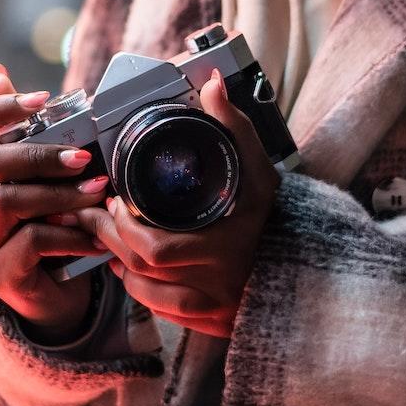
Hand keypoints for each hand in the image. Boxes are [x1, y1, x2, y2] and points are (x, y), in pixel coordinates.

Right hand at [0, 63, 112, 337]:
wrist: (49, 294)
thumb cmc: (40, 224)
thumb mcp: (30, 178)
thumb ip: (16, 133)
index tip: (42, 99)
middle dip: (35, 154)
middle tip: (82, 156)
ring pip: (7, 202)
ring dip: (59, 194)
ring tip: (99, 193)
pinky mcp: (0, 274)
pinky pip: (32, 243)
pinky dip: (71, 235)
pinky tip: (97, 234)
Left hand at [70, 68, 278, 337]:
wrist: (309, 265)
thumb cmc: (277, 214)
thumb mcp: (258, 168)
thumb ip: (233, 126)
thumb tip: (212, 84)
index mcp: (228, 243)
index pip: (156, 248)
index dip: (126, 227)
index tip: (116, 202)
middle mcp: (220, 281)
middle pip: (143, 268)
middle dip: (111, 240)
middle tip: (96, 216)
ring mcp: (215, 306)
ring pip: (147, 294)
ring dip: (120, 265)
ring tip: (108, 240)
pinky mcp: (212, 322)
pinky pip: (163, 312)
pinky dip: (140, 291)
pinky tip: (131, 271)